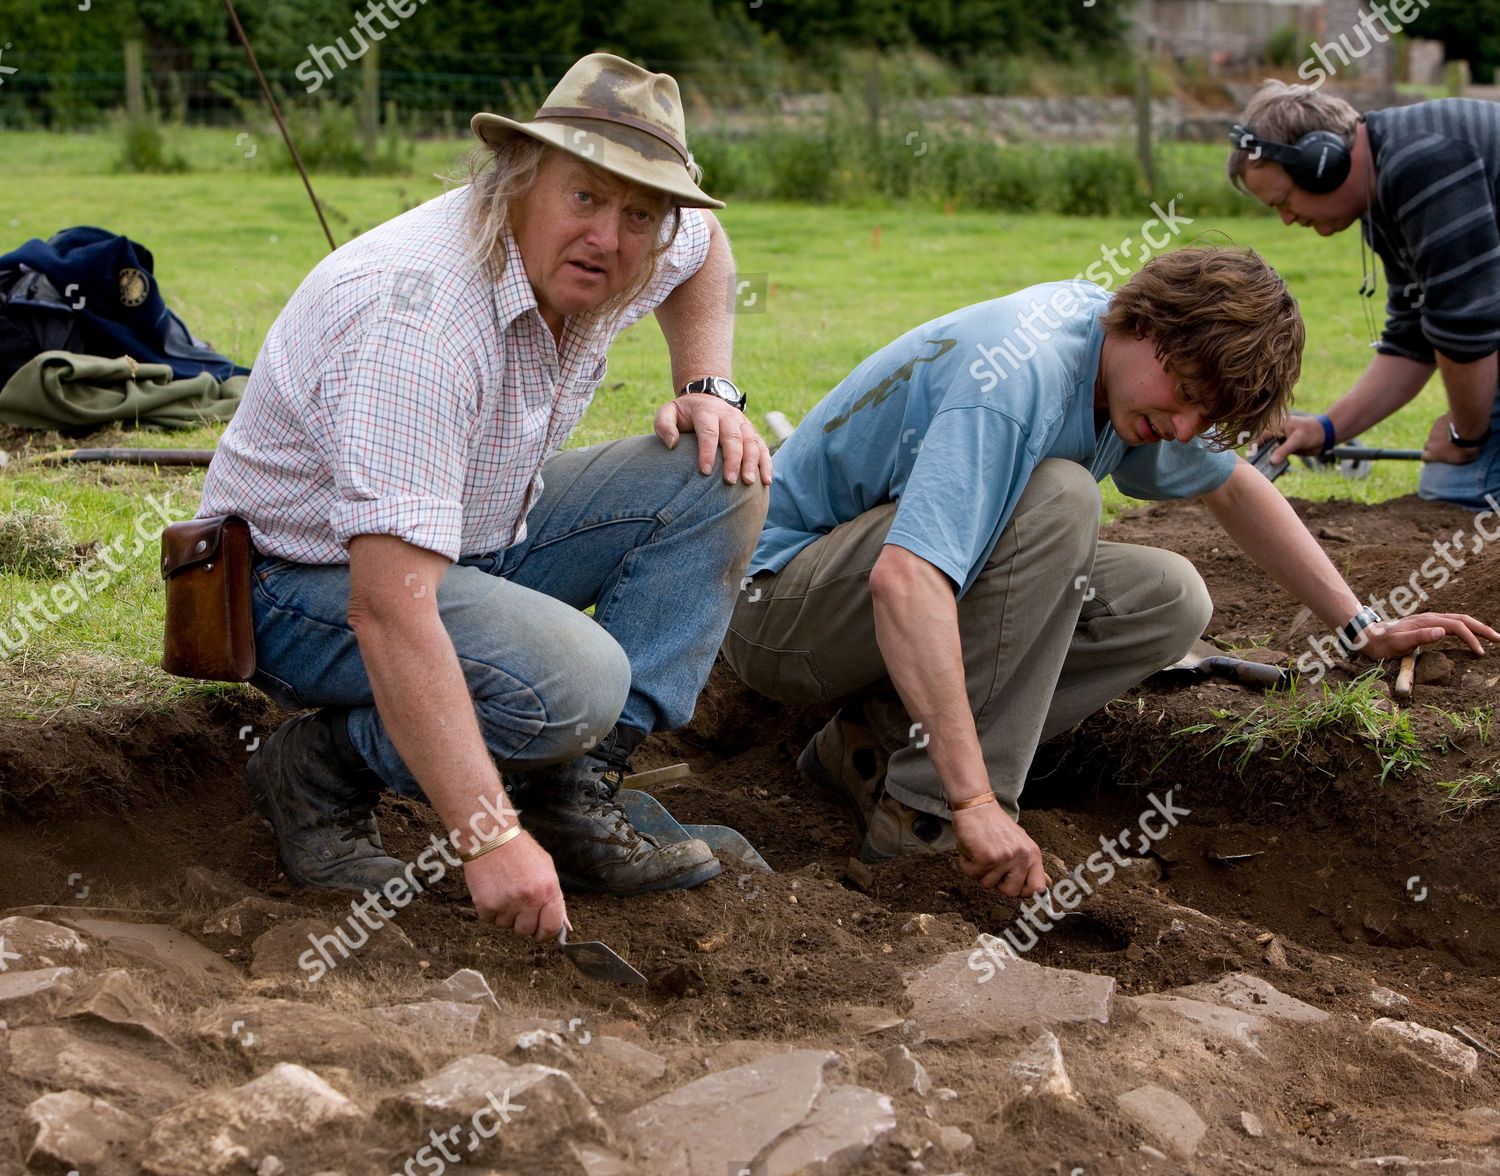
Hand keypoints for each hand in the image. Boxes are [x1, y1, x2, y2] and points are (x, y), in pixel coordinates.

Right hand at [465, 832, 568, 939]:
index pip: (551, 927)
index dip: (545, 933)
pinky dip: (490, 910)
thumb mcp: (546, 869)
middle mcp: (529, 900)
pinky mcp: (486, 905)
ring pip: (506, 926)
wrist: (491, 837)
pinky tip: (492, 891)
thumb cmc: (520, 851)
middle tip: (519, 907)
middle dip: (523, 923)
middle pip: (526, 931)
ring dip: (505, 915)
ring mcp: (507, 904)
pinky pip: (489, 920)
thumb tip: (561, 923)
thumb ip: (553, 896)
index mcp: (548, 890)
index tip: (540, 933)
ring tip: (504, 892)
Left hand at [655, 393, 772, 485]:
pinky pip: (762, 447)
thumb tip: (672, 444)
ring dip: (752, 462)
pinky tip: (766, 481)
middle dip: (733, 460)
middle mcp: (728, 416)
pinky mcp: (752, 432)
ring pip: (751, 442)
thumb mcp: (668, 412)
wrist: (708, 397)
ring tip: (749, 482)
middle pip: (733, 438)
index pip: (709, 431)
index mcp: (707, 411)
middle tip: (729, 481)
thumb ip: (664, 425)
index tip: (705, 471)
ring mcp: (743, 424)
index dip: (707, 451)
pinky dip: (766, 463)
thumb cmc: (684, 413)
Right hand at [952, 802, 1049, 896]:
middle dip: (997, 882)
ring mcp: (1005, 857)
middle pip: (1011, 892)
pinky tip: (971, 850)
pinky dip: (967, 864)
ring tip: (980, 852)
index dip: (1023, 891)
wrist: (976, 805)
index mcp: (1032, 854)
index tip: (1011, 884)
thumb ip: (1030, 865)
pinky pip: (972, 874)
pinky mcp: (986, 857)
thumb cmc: (994, 824)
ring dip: (979, 871)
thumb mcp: (1020, 843)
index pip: (1037, 887)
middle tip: (991, 865)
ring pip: (988, 884)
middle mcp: (1022, 856)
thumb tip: (1046, 885)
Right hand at [1254, 414, 1326, 464]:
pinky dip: (1275, 463)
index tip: (1250, 456)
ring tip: (1263, 471)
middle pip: (1263, 445)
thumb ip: (1284, 450)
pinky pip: (1277, 457)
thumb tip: (1272, 462)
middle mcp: (1277, 434)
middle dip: (1259, 455)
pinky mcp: (1286, 449)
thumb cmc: (1312, 431)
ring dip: (1266, 461)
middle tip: (1254, 466)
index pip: (1261, 436)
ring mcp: (1281, 442)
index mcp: (1277, 426)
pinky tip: (1273, 471)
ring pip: (1269, 452)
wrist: (1326, 434)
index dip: (1254, 445)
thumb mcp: (1298, 440)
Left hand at [1356, 612, 1499, 660]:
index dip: (1471, 638)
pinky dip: (1465, 629)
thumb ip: (1420, 637)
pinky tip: (1470, 636)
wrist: (1368, 637)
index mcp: (1428, 621)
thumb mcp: (1399, 643)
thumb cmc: (1382, 643)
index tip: (1480, 653)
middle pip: (1463, 620)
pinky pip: (1452, 624)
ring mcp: (1429, 620)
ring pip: (1459, 620)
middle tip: (1498, 639)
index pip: (1457, 627)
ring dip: (1476, 627)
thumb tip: (1443, 631)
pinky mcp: (1427, 625)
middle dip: (1482, 629)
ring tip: (1491, 637)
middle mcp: (1431, 618)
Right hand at [1421, 413, 1482, 464]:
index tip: (1434, 458)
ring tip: (1454, 434)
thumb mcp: (1465, 457)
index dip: (1429, 458)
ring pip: (1435, 434)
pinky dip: (1446, 425)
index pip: (1425, 457)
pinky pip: (1441, 424)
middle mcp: (1430, 441)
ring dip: (1442, 435)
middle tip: (1445, 446)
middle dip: (1434, 446)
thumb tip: (1458, 455)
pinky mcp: (1439, 420)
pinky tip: (1456, 425)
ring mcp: (1434, 430)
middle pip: (1427, 445)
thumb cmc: (1466, 445)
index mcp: (1434, 453)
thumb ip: (1457, 457)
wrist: (1467, 425)